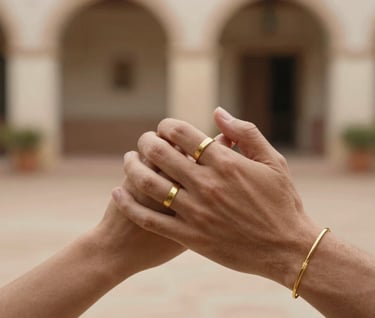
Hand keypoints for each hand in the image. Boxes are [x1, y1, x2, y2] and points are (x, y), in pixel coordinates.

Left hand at [112, 108, 319, 287]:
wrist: (287, 248)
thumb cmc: (282, 202)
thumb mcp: (273, 161)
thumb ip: (246, 133)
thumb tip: (218, 111)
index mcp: (226, 163)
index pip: (182, 133)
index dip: (167, 125)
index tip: (164, 127)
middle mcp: (206, 185)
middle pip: (160, 153)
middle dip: (146, 140)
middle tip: (144, 140)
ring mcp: (195, 212)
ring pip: (149, 183)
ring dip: (132, 166)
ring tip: (128, 159)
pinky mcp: (189, 236)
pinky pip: (149, 219)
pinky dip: (129, 205)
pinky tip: (117, 193)